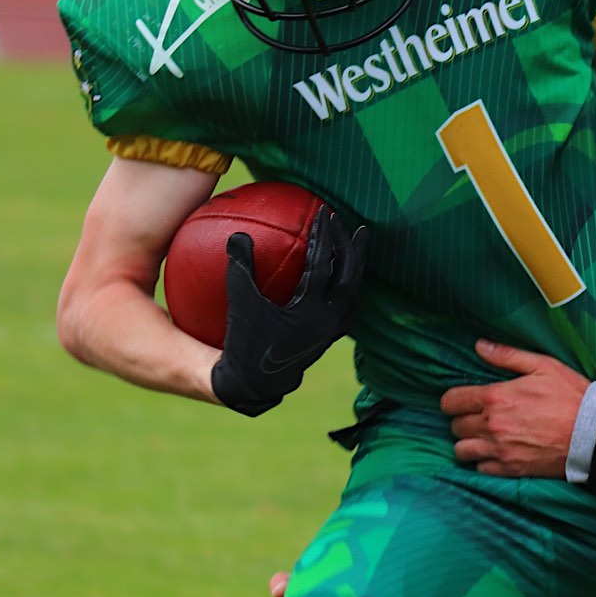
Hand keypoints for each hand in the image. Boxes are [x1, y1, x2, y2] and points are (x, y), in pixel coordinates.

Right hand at [210, 209, 368, 416]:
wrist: (255, 384)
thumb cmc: (243, 342)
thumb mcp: (239, 303)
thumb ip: (240, 268)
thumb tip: (239, 233)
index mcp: (309, 311)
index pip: (324, 264)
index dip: (324, 236)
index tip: (323, 212)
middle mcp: (328, 321)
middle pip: (348, 275)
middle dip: (348, 245)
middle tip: (343, 220)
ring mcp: (331, 331)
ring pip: (353, 292)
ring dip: (354, 265)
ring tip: (356, 241)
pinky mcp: (329, 337)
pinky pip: (349, 306)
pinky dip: (349, 286)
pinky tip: (343, 275)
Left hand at [440, 339, 589, 476]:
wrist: (595, 433)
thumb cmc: (571, 396)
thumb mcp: (543, 366)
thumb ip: (507, 356)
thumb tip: (480, 346)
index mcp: (496, 398)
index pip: (451, 401)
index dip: (453, 400)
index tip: (463, 401)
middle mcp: (492, 425)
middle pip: (455, 426)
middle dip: (464, 419)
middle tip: (480, 417)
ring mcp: (499, 450)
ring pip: (462, 450)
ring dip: (469, 442)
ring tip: (483, 437)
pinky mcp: (510, 469)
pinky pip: (480, 468)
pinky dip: (484, 461)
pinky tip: (497, 452)